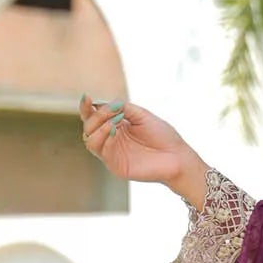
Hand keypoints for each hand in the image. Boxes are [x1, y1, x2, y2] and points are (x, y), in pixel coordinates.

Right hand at [78, 94, 205, 198]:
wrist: (177, 157)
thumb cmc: (163, 136)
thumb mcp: (142, 115)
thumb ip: (123, 108)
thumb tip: (104, 103)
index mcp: (116, 125)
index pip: (93, 116)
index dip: (86, 107)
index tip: (87, 97)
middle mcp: (111, 139)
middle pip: (88, 127)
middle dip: (95, 116)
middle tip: (112, 112)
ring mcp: (112, 153)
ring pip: (89, 139)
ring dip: (98, 127)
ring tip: (114, 122)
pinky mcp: (115, 165)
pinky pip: (101, 151)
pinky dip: (104, 138)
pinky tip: (114, 131)